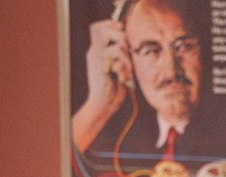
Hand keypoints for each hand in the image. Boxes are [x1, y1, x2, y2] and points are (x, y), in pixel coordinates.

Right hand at [74, 19, 131, 149]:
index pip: (98, 28)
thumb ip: (122, 57)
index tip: (122, 29)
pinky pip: (118, 55)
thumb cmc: (113, 89)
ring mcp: (96, 57)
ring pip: (117, 44)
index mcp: (97, 51)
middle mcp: (94, 51)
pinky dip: (126, 64)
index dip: (110, 24)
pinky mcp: (100, 64)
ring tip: (127, 71)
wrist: (104, 103)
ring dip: (128, 57)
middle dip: (121, 37)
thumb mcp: (119, 69)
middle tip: (127, 52)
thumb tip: (131, 46)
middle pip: (102, 29)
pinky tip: (123, 76)